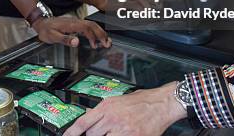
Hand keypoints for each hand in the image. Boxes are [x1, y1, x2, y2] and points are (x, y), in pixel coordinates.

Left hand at [32, 17, 111, 48]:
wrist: (42, 22)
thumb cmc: (46, 30)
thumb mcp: (52, 37)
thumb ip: (65, 39)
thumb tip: (76, 42)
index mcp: (71, 25)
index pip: (86, 28)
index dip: (93, 36)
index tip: (96, 45)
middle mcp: (75, 22)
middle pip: (92, 25)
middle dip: (101, 34)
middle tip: (107, 44)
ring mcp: (76, 22)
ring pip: (91, 25)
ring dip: (100, 33)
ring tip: (106, 42)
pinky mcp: (76, 24)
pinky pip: (88, 26)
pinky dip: (95, 32)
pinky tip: (97, 39)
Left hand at [64, 82, 185, 135]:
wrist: (161, 103)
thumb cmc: (142, 101)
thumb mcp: (117, 100)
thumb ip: (102, 110)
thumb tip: (88, 116)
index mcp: (107, 106)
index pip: (83, 122)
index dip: (72, 132)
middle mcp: (112, 118)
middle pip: (92, 134)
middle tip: (102, 132)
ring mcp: (122, 130)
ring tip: (115, 131)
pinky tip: (122, 134)